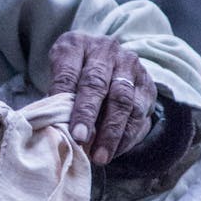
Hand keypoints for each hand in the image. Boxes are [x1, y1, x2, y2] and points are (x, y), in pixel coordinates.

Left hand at [49, 32, 155, 164]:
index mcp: (77, 44)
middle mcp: (106, 50)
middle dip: (88, 115)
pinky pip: (140, 112)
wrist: (107, 63)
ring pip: (123, 100)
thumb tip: (53, 129)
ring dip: (111, 132)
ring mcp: (130, 65)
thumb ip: (57, 98)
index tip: (68, 128)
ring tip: (99, 156)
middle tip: (81, 140)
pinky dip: (126, 136)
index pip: (69, 71)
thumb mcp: (59, 77)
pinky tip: (114, 151)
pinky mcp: (146, 84)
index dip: (66, 99)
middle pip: (98, 83)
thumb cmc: (74, 75)